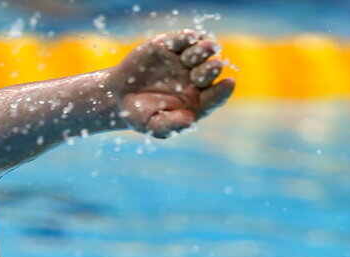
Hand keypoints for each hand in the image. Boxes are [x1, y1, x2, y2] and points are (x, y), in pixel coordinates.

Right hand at [111, 30, 234, 138]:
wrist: (119, 96)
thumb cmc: (141, 116)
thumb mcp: (154, 126)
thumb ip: (172, 124)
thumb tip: (190, 121)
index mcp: (198, 102)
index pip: (216, 96)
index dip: (223, 90)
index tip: (229, 83)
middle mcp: (195, 81)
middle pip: (210, 72)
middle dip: (212, 69)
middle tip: (214, 66)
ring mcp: (183, 62)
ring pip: (201, 52)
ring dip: (204, 50)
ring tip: (207, 48)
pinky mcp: (170, 46)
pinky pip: (182, 39)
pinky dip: (187, 37)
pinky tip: (191, 37)